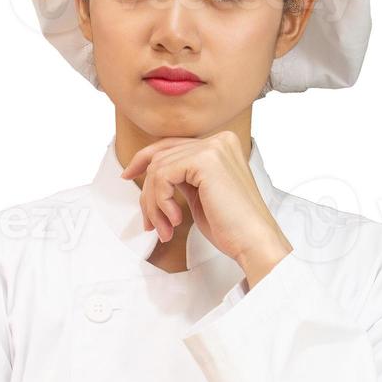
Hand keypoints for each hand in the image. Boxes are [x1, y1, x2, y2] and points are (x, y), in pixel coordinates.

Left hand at [118, 131, 290, 280]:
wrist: (253, 242)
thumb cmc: (230, 226)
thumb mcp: (199, 194)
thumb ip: (181, 177)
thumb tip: (150, 173)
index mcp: (220, 144)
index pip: (171, 145)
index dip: (144, 159)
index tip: (127, 175)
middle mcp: (219, 140)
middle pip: (161, 156)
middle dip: (148, 192)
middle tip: (150, 222)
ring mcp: (213, 147)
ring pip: (158, 169)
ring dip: (154, 204)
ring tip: (165, 228)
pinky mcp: (206, 160)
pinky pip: (163, 176)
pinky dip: (161, 202)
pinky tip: (175, 221)